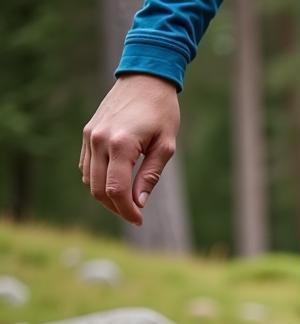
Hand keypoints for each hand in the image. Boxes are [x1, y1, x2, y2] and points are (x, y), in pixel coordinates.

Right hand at [80, 74, 179, 224]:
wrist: (144, 79)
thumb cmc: (162, 112)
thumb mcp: (166, 147)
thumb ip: (151, 176)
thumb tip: (139, 203)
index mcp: (120, 144)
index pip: (117, 190)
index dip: (127, 211)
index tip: (139, 221)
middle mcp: (99, 140)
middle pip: (99, 189)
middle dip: (117, 208)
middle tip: (135, 216)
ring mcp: (89, 136)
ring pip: (90, 180)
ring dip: (106, 197)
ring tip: (127, 203)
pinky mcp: (87, 133)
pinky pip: (86, 167)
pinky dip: (98, 181)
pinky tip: (116, 185)